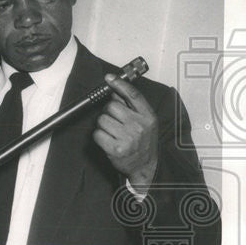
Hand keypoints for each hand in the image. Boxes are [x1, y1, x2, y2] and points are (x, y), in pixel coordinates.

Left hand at [93, 74, 158, 189]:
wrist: (145, 166)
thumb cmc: (144, 143)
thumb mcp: (146, 122)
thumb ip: (133, 107)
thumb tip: (116, 91)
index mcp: (148, 116)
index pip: (133, 95)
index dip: (120, 84)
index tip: (109, 78)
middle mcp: (139, 126)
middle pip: (111, 107)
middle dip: (108, 112)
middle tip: (114, 121)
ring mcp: (127, 137)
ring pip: (102, 120)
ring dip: (103, 126)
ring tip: (113, 133)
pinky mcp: (115, 149)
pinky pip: (97, 134)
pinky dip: (99, 137)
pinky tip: (108, 140)